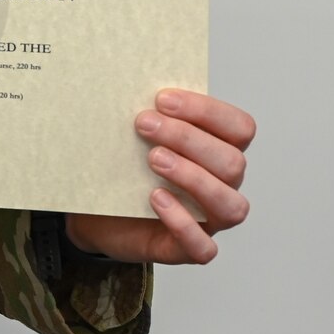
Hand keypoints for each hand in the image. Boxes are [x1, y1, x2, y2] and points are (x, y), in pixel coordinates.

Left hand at [64, 89, 254, 264]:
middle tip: (144, 125)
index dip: (207, 111)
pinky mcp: (185, 249)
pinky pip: (203, 247)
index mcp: (218, 151)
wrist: (93, 212)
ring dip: (193, 178)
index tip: (162, 99)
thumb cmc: (122, 169)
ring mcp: (208, 221)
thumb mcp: (134, 137)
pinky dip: (183, 223)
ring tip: (153, 159)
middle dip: (189, 139)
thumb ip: (149, 116)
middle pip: (233, 163)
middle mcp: (222, 186)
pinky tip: (155, 199)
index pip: (239, 127)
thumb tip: (134, 84)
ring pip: (231, 205)